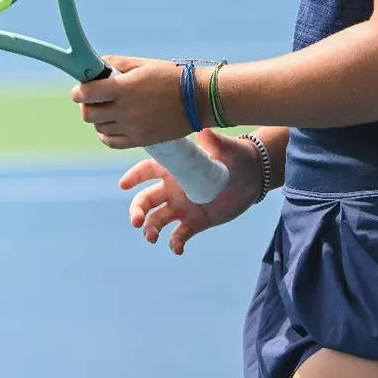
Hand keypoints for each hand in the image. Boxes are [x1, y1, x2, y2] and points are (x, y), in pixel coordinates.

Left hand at [71, 54, 190, 148]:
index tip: (80, 89)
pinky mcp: (140, 140)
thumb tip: (95, 67)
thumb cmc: (171, 77)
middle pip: (88, 114)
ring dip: (98, 118)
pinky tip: (111, 124)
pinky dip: (105, 133)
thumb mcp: (143, 64)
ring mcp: (133, 128)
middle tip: (94, 98)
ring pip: (98, 128)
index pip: (86, 94)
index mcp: (125, 88)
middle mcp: (126, 110)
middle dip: (87, 104)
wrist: (199, 100)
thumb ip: (116, 64)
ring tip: (107, 109)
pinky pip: (111, 142)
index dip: (78, 91)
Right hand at [120, 129, 262, 254]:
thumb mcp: (226, 148)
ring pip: (157, 219)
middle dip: (137, 211)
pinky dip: (175, 243)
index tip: (123, 185)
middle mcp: (173, 188)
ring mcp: (182, 207)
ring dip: (150, 229)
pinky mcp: (195, 222)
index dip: (133, 177)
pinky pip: (179, 235)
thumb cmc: (237, 155)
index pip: (146, 171)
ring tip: (152, 237)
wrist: (255, 176)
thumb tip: (203, 129)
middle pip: (145, 200)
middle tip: (137, 221)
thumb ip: (214, 141)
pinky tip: (177, 248)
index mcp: (175, 168)